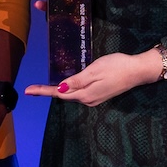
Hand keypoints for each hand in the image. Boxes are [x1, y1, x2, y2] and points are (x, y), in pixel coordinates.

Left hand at [24, 49, 162, 106]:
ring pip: (72, 95)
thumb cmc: (117, 66)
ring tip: (43, 87)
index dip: (43, 91)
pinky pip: (79, 93)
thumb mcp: (94, 70)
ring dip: (58, 91)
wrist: (138, 71)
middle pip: (64, 96)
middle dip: (47, 92)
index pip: (59, 93)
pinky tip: (65, 86)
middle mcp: (88, 100)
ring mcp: (94, 99)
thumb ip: (76, 81)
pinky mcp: (99, 95)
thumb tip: (59, 89)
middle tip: (31, 89)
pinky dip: (69, 90)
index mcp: (85, 94)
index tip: (28, 91)